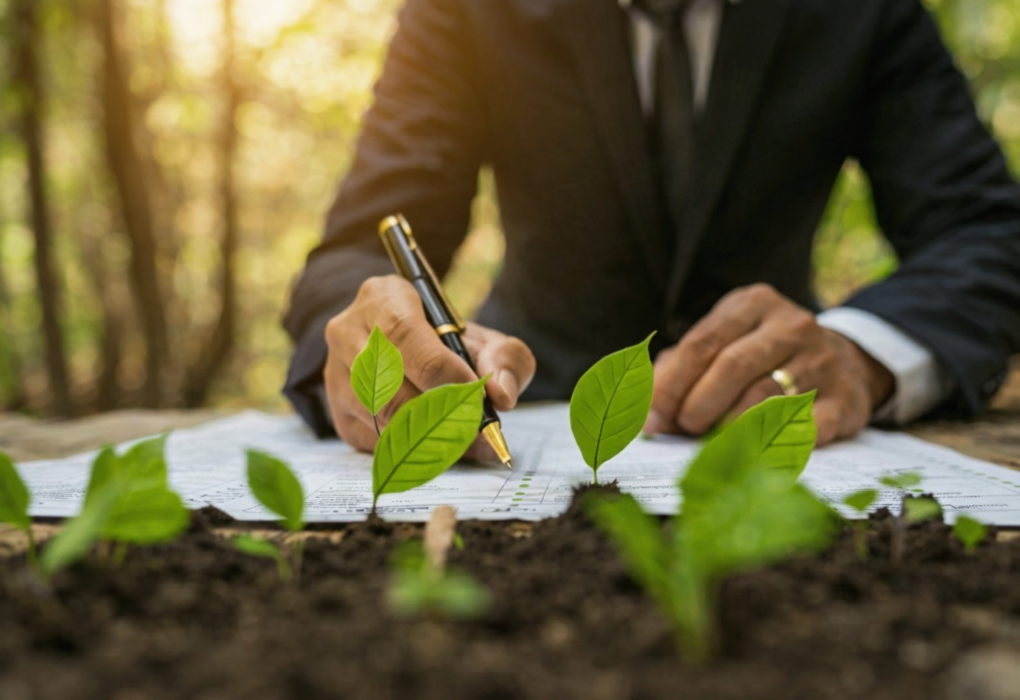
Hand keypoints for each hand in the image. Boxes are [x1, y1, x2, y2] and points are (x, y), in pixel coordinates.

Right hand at [323, 275, 536, 453]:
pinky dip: (413, 451)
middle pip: (388, 381)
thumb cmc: (450, 346)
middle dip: (439, 411)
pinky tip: (440, 448)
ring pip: (379, 415)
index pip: (405, 334)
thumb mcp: (484, 340)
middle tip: (477, 429)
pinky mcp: (340, 414)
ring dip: (428, 436)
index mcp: (384, 297)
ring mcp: (336, 375)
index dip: (443, 371)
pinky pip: (374, 441)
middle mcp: (348, 332)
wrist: (413, 355)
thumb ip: (505, 359)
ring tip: (465, 441)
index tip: (476, 396)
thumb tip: (501, 394)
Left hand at [644, 284, 894, 445]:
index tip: (652, 416)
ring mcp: (823, 360)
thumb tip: (647, 416)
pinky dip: (774, 447)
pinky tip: (753, 457)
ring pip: (764, 399)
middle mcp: (792, 325)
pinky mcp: (846, 399)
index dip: (671, 384)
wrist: (846, 362)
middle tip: (684, 429)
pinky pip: (806, 428)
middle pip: (732, 367)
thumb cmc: (762, 357)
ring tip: (710, 444)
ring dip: (727, 428)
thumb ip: (681, 369)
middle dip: (698, 404)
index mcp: (753, 304)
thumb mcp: (724, 343)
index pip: (701, 343)